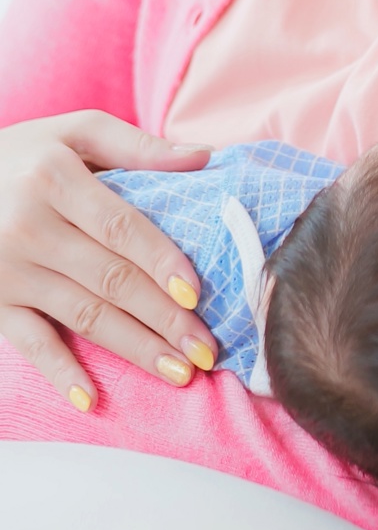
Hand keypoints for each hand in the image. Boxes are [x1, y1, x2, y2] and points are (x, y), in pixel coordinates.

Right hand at [0, 110, 217, 410]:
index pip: (120, 226)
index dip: (160, 260)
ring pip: (81, 315)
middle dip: (162, 318)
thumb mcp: (75, 130)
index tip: (196, 293)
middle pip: (109, 279)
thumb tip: (205, 157)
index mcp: (55, 177)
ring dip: (133, 348)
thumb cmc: (26, 152)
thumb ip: (137, 145)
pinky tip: (90, 399)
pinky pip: (28, 341)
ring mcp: (7, 269)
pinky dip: (57, 371)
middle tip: (206, 349)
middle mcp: (28, 225)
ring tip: (179, 372)